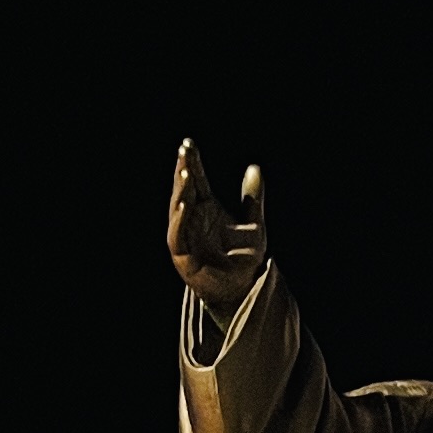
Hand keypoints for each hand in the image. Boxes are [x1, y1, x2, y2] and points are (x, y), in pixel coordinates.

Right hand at [168, 139, 266, 308]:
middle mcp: (193, 219)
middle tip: (184, 149)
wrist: (243, 289)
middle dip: (184, 169)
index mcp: (206, 208)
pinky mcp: (183, 255)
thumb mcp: (254, 225)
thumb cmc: (244, 258)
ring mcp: (186, 236)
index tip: (189, 143)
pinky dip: (180, 220)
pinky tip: (185, 204)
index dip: (192, 162)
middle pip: (185, 190)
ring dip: (181, 191)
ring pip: (178, 209)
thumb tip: (254, 167)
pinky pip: (178, 235)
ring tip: (184, 172)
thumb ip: (253, 198)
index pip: (197, 180)